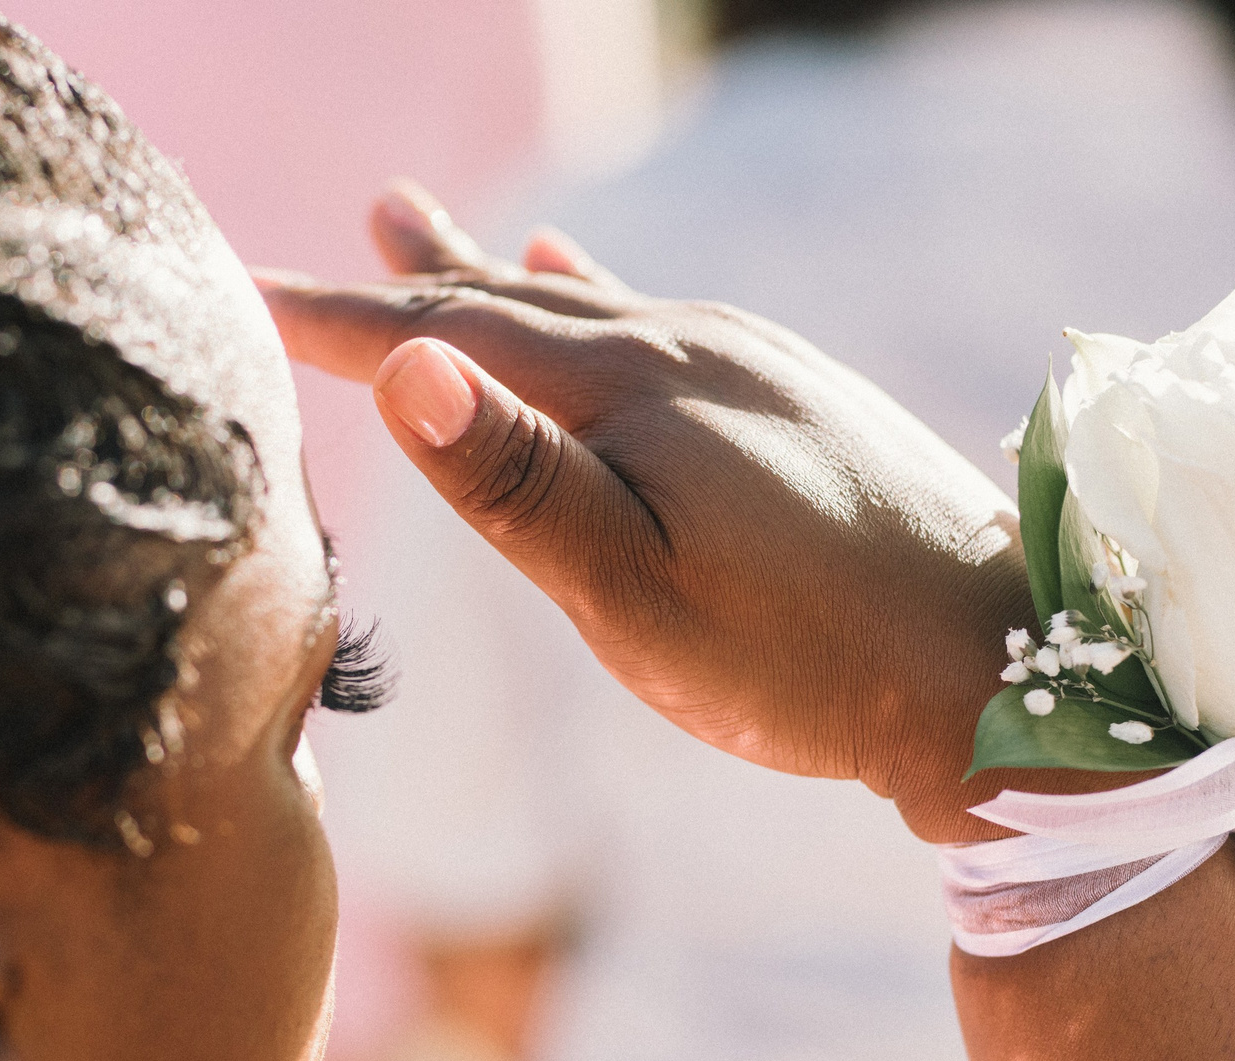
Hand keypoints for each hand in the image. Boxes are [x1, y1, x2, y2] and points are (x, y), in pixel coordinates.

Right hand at [259, 183, 1081, 842]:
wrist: (1000, 665)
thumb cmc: (804, 657)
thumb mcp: (635, 596)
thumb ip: (516, 486)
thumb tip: (402, 369)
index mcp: (630, 391)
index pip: (442, 340)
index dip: (330, 321)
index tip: (234, 291)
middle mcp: (684, 347)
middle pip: (502, 305)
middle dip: (397, 281)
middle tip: (312, 233)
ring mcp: (745, 364)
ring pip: (577, 307)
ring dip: (481, 273)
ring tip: (410, 220)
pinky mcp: (789, 395)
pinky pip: (651, 320)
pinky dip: (585, 299)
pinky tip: (578, 285)